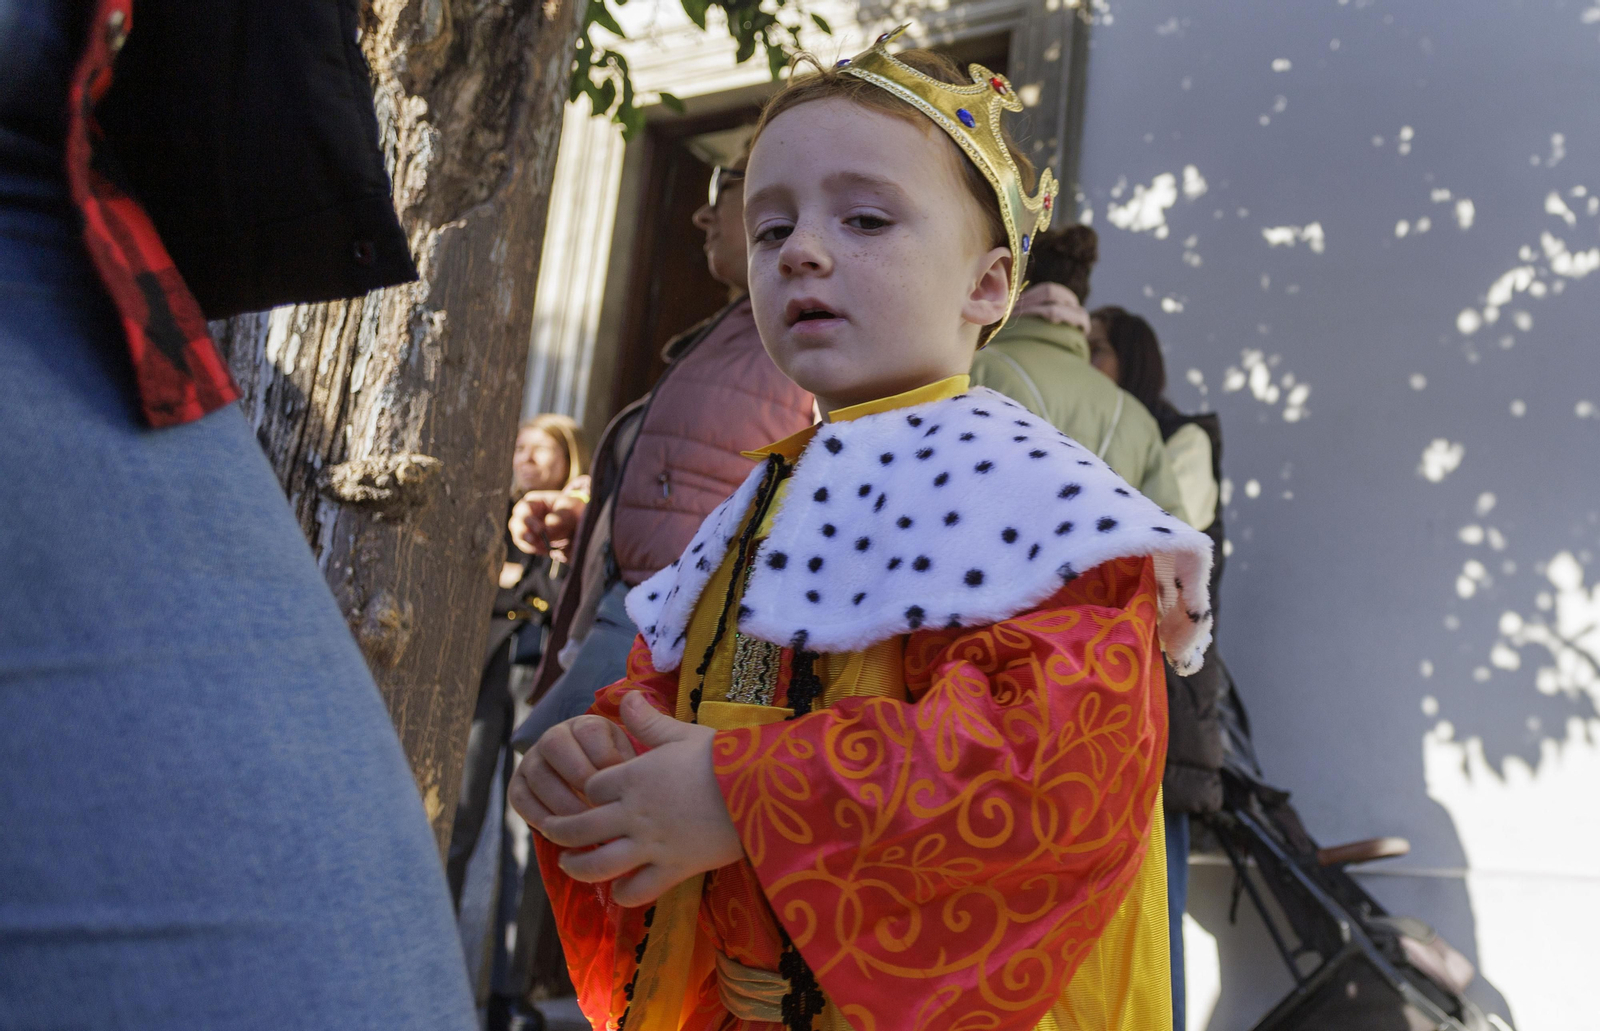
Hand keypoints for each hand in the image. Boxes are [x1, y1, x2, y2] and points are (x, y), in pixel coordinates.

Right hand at [509, 488, 586, 557]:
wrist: (576, 522)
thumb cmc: (571, 510)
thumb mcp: (570, 509)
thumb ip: (559, 517)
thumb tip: (547, 529)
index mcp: (533, 501)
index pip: (524, 509)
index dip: (529, 520)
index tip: (540, 530)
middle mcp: (525, 513)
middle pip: (516, 524)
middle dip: (524, 534)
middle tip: (535, 541)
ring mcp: (525, 527)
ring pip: (518, 537)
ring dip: (529, 544)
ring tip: (544, 548)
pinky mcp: (529, 539)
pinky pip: (526, 546)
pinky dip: (534, 549)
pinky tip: (546, 551)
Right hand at [509, 714, 636, 826]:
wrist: (603, 802)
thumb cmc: (625, 780)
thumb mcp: (636, 761)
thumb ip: (643, 741)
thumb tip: (632, 721)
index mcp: (586, 725)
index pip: (588, 730)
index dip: (604, 756)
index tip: (621, 782)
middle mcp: (555, 737)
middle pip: (554, 744)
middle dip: (577, 775)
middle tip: (598, 803)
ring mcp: (533, 760)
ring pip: (537, 773)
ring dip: (560, 801)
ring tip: (583, 823)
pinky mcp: (518, 786)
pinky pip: (520, 798)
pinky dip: (538, 815)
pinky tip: (559, 832)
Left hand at [538, 692, 745, 907]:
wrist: (758, 788)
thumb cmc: (722, 757)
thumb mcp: (682, 733)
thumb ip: (648, 720)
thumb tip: (625, 695)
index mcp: (633, 777)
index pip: (591, 787)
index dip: (587, 790)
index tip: (590, 793)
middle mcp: (633, 813)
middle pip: (581, 828)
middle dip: (561, 832)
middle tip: (551, 833)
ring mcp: (651, 845)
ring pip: (599, 864)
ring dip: (578, 868)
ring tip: (569, 866)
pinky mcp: (673, 870)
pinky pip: (638, 890)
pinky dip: (624, 893)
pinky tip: (619, 890)